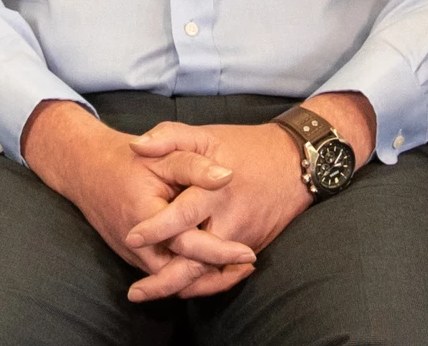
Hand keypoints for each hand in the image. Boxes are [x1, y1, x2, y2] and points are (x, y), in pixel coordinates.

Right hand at [22, 101, 254, 301]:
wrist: (88, 171)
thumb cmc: (129, 160)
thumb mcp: (163, 154)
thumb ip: (194, 165)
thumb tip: (227, 176)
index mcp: (147, 218)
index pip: (189, 246)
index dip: (221, 252)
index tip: (249, 253)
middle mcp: (139, 246)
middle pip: (183, 276)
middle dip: (218, 278)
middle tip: (249, 268)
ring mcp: (135, 256)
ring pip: (175, 281)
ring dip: (207, 280)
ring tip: (239, 271)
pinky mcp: (136, 259)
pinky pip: (166, 275)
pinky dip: (191, 275)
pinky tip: (216, 266)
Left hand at [122, 121, 317, 299]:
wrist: (296, 163)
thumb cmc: (245, 146)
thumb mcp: (206, 135)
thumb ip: (169, 137)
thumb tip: (135, 147)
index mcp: (216, 191)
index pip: (183, 215)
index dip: (157, 228)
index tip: (131, 238)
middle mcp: (230, 221)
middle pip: (197, 260)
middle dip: (166, 280)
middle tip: (135, 293)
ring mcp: (243, 239)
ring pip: (210, 273)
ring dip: (181, 286)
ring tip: (150, 293)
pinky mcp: (251, 248)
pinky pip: (224, 273)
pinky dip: (204, 284)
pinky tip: (182, 287)